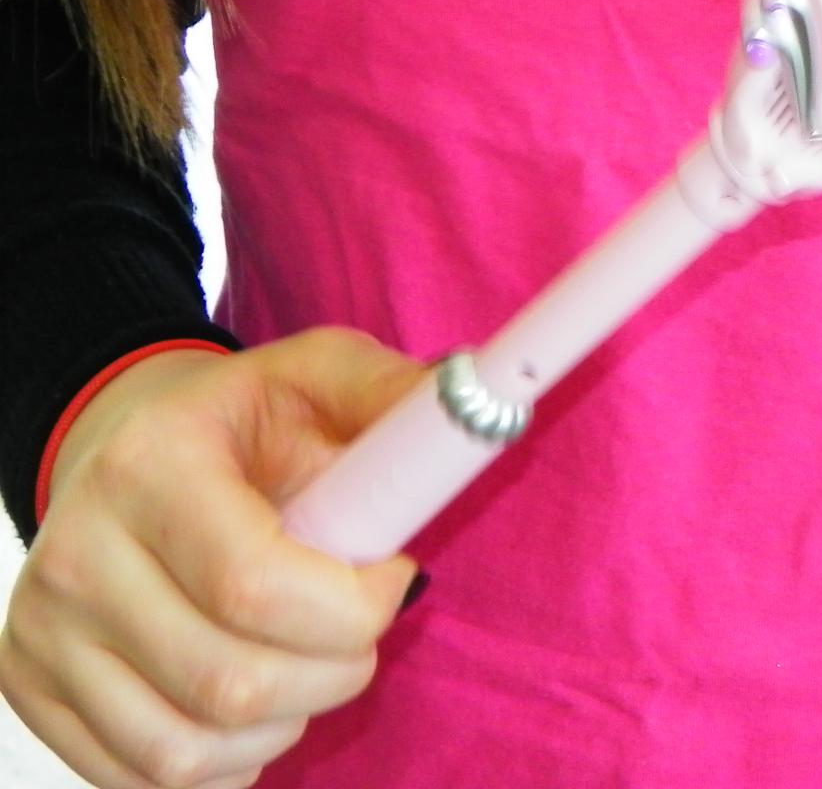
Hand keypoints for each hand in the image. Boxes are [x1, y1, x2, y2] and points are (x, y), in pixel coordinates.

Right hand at [0, 328, 430, 788]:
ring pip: (186, 750)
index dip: (353, 607)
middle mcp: (80, 554)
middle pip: (231, 683)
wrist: (123, 449)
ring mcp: (45, 631)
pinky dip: (223, 763)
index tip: (392, 578)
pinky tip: (255, 702)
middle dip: (335, 671)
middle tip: (360, 630)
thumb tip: (478, 403)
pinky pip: (141, 779)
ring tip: (308, 662)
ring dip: (284, 724)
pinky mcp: (32, 689)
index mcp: (152, 467)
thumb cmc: (242, 423)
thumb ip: (393, 393)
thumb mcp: (320, 373)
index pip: (256, 586)